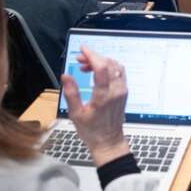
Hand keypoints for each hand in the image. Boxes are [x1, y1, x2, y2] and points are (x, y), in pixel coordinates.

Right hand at [61, 47, 129, 166]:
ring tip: (86, 65)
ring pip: (116, 66)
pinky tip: (97, 71)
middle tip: (80, 58)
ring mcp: (122, 90)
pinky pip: (119, 72)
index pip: (101, 68)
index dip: (92, 55)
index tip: (82, 50)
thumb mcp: (76, 113)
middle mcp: (116, 91)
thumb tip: (66, 76)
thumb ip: (71, 93)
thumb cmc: (92, 130)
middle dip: (94, 57)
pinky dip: (108, 66)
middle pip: (109, 63)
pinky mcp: (124, 92)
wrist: (109, 141)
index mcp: (104, 96)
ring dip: (101, 61)